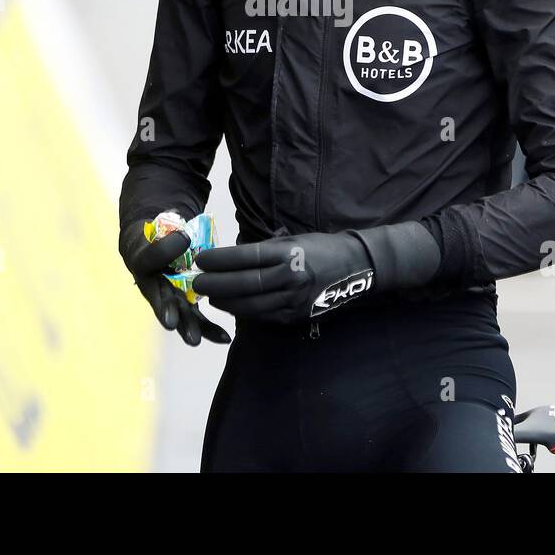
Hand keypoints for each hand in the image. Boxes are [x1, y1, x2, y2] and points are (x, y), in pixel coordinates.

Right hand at [119, 221, 230, 346]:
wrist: (152, 252)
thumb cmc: (154, 242)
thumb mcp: (155, 235)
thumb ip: (167, 239)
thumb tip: (185, 239)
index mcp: (144, 264)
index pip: (149, 258)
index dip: (162, 251)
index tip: (182, 241)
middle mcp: (156, 287)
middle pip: (161, 300)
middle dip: (167, 312)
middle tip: (170, 323)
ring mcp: (171, 300)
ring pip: (180, 315)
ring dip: (188, 328)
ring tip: (194, 340)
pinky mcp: (187, 306)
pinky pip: (198, 319)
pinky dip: (210, 330)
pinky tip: (224, 338)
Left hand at [193, 223, 442, 324]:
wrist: (357, 267)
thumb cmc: (320, 247)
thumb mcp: (293, 239)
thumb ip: (264, 249)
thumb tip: (231, 256)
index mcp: (290, 253)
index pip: (248, 257)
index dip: (221, 260)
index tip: (201, 259)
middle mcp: (292, 277)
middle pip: (246, 284)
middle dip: (216, 284)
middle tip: (197, 282)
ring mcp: (295, 300)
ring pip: (252, 305)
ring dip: (226, 301)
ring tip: (209, 296)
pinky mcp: (298, 316)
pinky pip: (265, 316)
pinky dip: (244, 312)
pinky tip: (231, 306)